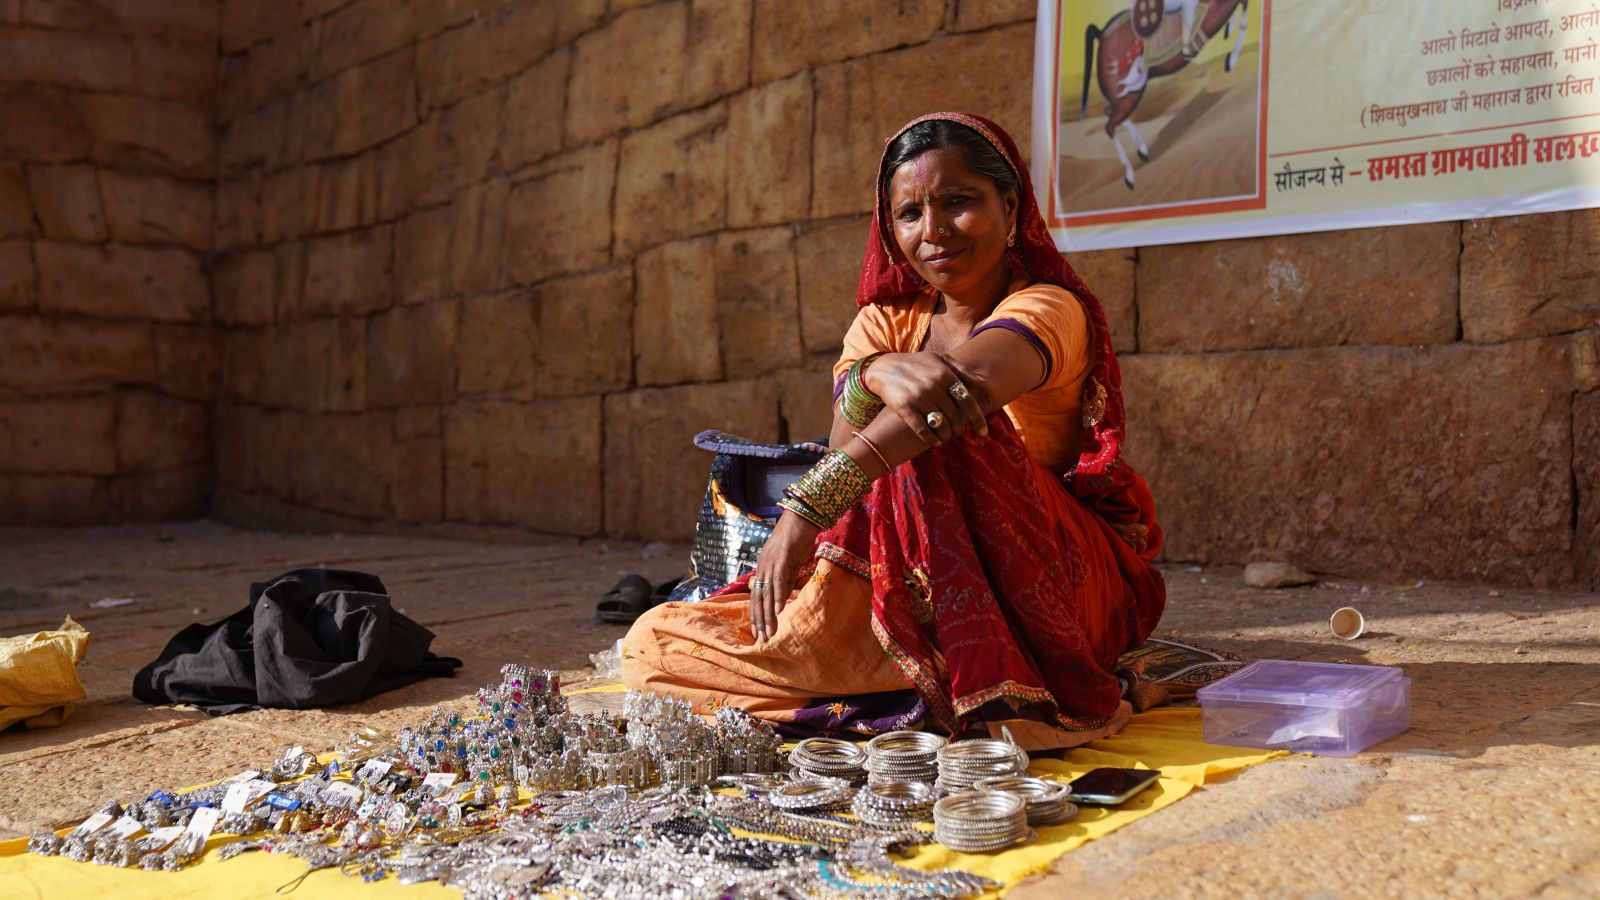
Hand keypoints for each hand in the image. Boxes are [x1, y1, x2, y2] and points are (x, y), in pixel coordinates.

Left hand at [748, 511, 820, 640]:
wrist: (801, 516)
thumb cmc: (797, 538)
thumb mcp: (790, 563)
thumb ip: (786, 580)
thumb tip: (782, 600)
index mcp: (764, 567)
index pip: (757, 595)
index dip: (756, 614)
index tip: (757, 632)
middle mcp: (763, 566)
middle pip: (758, 598)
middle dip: (759, 620)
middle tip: (761, 639)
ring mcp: (771, 562)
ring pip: (767, 593)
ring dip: (767, 615)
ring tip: (769, 632)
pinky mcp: (783, 557)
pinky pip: (779, 581)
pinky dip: (777, 596)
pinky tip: (778, 611)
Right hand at [864, 352, 988, 445]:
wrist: (883, 368)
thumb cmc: (916, 364)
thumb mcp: (939, 359)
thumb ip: (961, 369)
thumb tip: (983, 382)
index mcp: (945, 374)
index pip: (967, 401)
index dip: (978, 419)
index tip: (983, 433)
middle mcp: (934, 385)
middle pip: (956, 416)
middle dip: (959, 429)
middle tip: (958, 432)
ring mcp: (919, 397)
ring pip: (941, 425)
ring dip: (947, 435)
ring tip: (947, 436)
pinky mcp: (904, 408)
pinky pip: (923, 430)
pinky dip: (932, 439)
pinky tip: (935, 441)